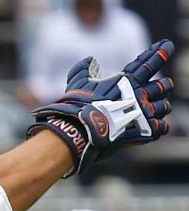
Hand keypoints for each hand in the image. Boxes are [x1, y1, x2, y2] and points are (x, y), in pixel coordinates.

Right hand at [29, 40, 173, 176]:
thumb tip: (92, 59)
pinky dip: (159, 126)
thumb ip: (84, 67)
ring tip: (155, 108)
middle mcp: (140, 94)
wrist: (80, 130)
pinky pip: (161, 127)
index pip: (148, 61)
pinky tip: (156, 126)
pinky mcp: (144, 131)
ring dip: (160, 106)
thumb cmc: (77, 105)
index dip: (159, 51)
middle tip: (161, 86)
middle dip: (163, 85)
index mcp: (127, 80)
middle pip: (164, 85)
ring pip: (165, 106)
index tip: (167, 44)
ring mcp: (144, 113)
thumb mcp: (77, 81)